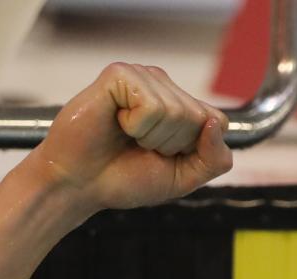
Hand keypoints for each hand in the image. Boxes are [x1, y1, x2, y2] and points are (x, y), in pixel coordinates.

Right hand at [29, 63, 232, 211]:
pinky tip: (116, 123)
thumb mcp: (182, 178)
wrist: (78, 185)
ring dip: (150, 137)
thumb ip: (213, 159)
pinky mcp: (120, 75)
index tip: (163, 156)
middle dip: (171, 145)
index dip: (194, 150)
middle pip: (198, 118)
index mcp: (181, 106)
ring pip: (175, 112)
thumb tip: (215, 124)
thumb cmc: (124, 179)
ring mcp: (142, 76)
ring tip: (126, 137)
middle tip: (139, 148)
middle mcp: (164, 86)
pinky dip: (135, 126)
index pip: (218, 122)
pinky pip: (150, 106)